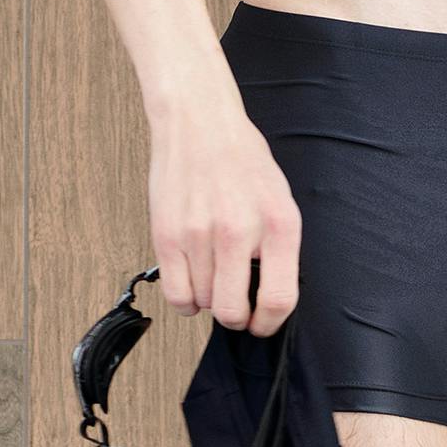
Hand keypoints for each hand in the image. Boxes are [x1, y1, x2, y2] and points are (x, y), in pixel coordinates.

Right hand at [151, 94, 301, 329]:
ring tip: (212, 273)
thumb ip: (278, 248)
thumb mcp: (279, 199)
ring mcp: (199, 234)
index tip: (262, 324)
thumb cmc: (241, 159)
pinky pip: (175, 294)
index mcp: (277, 223)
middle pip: (234, 310)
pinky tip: (192, 283)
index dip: (270, 323)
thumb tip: (270, 298)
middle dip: (236, 317)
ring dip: (209, 298)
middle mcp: (239, 231)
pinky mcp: (166, 235)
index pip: (279, 298)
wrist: (199, 123)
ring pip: (204, 302)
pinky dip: (185, 300)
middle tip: (236, 307)